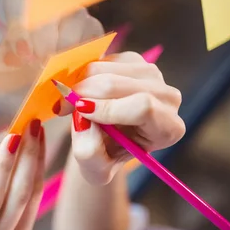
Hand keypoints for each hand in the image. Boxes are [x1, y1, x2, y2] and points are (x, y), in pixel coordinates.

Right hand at [55, 52, 184, 184]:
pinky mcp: (136, 60)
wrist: (106, 141)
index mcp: (168, 129)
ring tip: (70, 103)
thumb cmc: (105, 156)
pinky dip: (84, 75)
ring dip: (81, 84)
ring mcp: (153, 75)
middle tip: (62, 107)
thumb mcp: (95, 169)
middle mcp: (167, 98)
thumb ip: (89, 152)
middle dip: (84, 94)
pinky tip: (81, 92)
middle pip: (121, 84)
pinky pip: (103, 60)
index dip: (108, 108)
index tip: (80, 113)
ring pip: (108, 69)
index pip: (143, 107)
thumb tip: (83, 118)